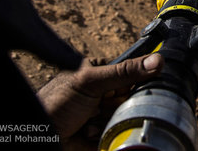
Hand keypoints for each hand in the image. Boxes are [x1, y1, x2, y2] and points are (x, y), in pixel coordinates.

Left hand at [37, 54, 162, 145]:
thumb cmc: (55, 103)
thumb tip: (157, 60)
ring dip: (109, 122)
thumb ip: (124, 72)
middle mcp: (104, 93)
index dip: (137, 83)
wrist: (40, 138)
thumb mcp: (91, 82)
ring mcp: (103, 114)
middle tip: (102, 106)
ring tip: (88, 122)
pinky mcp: (102, 134)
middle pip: (133, 99)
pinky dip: (104, 136)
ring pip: (126, 119)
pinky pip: (118, 135)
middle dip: (120, 106)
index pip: (134, 74)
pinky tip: (87, 133)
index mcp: (102, 73)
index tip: (131, 87)